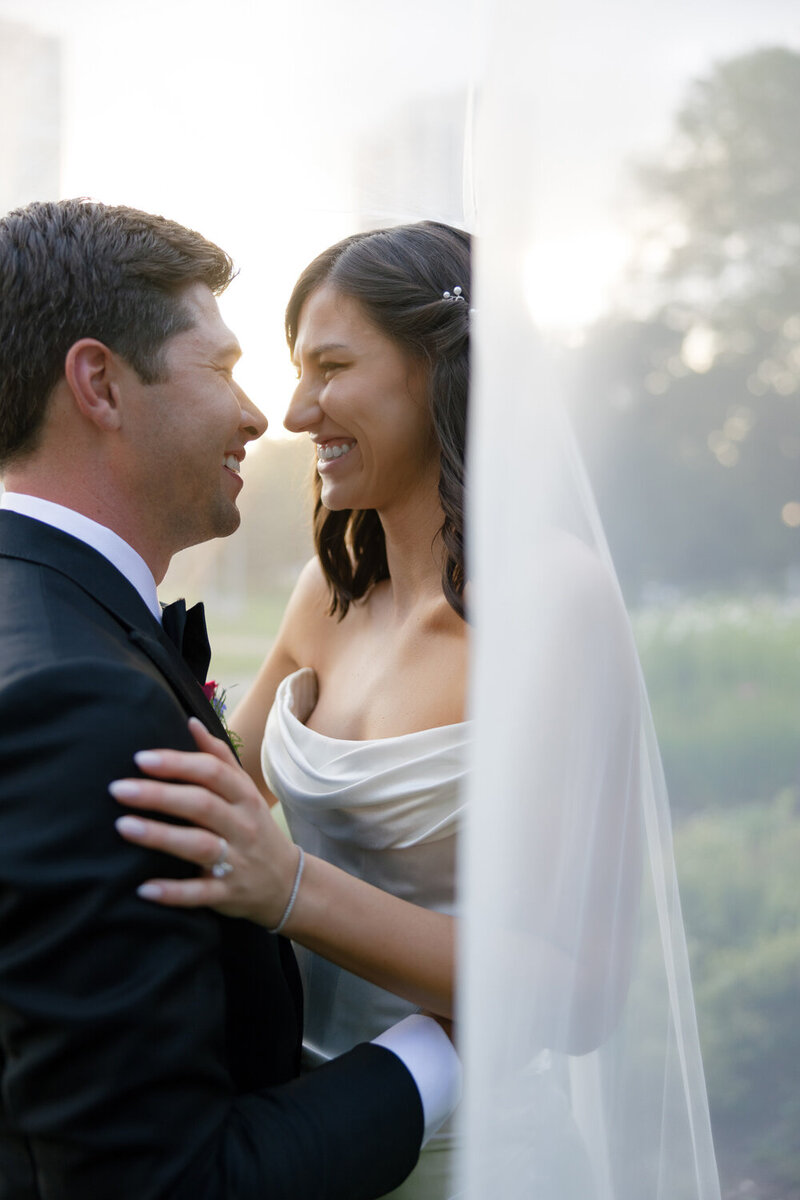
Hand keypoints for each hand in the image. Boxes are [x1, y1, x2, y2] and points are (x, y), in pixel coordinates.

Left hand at [111, 718, 299, 926]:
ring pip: (200, 846)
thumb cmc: (254, 828)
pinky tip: (143, 889)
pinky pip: (200, 893)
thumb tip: (191, 721)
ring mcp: (237, 861)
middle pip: (202, 805)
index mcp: (244, 797)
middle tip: (118, 788)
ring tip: (123, 826)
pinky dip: (173, 892)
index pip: (212, 773)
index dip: (178, 763)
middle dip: (160, 795)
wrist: (288, 883)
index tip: (140, 758)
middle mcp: (242, 826)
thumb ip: (219, 758)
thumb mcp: (245, 791)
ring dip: (161, 836)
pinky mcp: (228, 894)